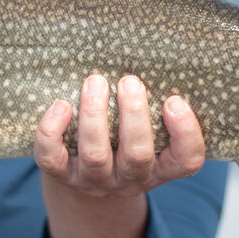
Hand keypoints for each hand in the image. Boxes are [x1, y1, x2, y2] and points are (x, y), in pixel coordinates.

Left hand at [34, 73, 205, 196]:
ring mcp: (95, 181)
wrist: (86, 175)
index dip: (185, 133)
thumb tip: (154, 56)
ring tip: (95, 82)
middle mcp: (130, 179)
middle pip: (137, 156)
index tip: (174, 101)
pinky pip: (52, 158)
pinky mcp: (62, 176)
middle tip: (129, 81)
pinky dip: (52, 131)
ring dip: (95, 116)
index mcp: (161, 167)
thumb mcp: (148, 130)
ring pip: (96, 155)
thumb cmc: (124, 139)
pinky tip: (60, 105)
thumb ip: (155, 106)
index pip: (187, 161)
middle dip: (133, 115)